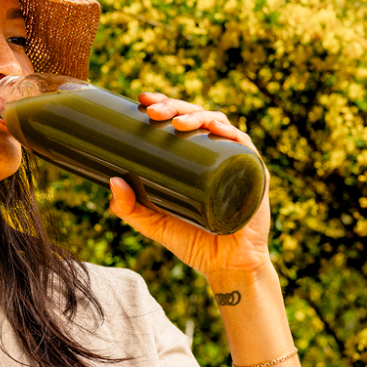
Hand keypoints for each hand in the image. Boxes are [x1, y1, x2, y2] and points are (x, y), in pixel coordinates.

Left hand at [109, 92, 272, 283]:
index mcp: (194, 156)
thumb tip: (112, 181)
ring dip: (198, 116)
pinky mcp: (254, 175)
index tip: (142, 99)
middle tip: (153, 112)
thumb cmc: (193, 241)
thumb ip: (129, 208)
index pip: (180, 120)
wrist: (226, 267)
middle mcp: (215, 153)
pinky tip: (215, 128)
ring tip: (177, 123)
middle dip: (174, 107)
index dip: (164, 103)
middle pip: (196, 117)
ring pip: (219, 124)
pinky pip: (245, 147)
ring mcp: (236, 161)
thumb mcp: (153, 223)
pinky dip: (231, 134)